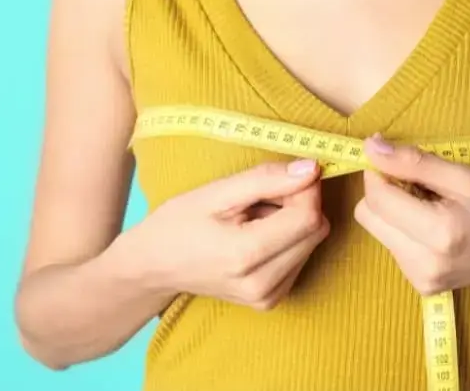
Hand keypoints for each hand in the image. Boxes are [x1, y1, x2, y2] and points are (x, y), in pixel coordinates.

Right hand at [115, 159, 329, 309]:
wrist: (153, 267)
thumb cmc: (179, 223)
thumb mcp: (217, 192)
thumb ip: (267, 180)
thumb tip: (312, 169)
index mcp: (246, 255)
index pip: (309, 217)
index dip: (305, 189)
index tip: (284, 175)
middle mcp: (262, 284)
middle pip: (316, 231)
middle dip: (299, 204)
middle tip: (264, 196)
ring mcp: (268, 297)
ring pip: (312, 243)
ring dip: (293, 222)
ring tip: (255, 219)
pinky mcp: (271, 301)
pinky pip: (301, 258)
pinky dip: (287, 240)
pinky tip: (257, 237)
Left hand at [354, 135, 469, 294]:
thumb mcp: (464, 176)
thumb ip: (413, 162)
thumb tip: (370, 146)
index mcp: (438, 234)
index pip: (377, 198)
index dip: (379, 171)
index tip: (396, 158)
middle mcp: (423, 264)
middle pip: (368, 216)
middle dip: (384, 192)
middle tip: (418, 182)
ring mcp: (421, 279)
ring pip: (377, 230)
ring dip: (394, 210)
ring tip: (431, 205)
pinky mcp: (421, 285)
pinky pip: (392, 245)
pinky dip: (404, 228)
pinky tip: (433, 224)